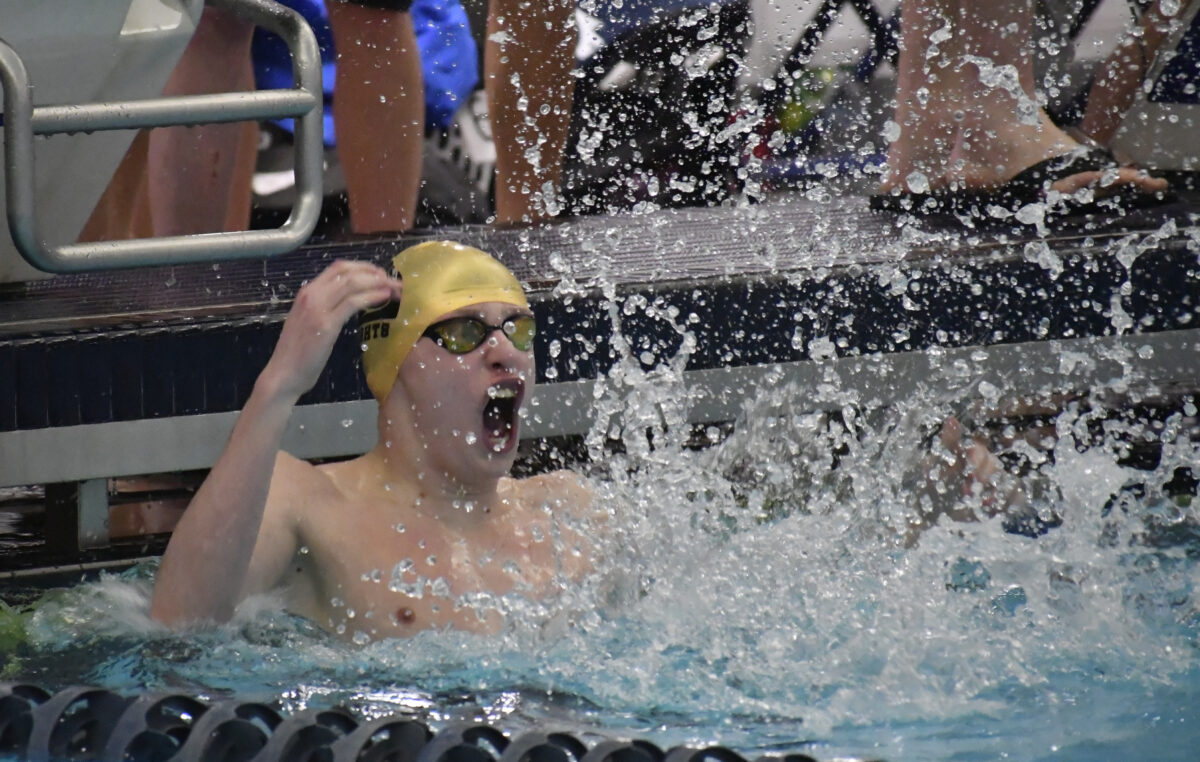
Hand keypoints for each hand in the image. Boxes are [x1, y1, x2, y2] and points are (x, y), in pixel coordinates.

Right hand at [260, 260, 401, 400]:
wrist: (283, 374)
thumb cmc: (297, 353)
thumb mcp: (310, 321)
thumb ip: (326, 307)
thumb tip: (349, 300)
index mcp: (307, 292)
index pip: (338, 267)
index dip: (363, 266)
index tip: (380, 274)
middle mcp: (311, 294)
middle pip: (347, 271)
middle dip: (374, 272)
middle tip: (391, 281)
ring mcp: (317, 308)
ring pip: (352, 283)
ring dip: (377, 283)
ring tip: (394, 288)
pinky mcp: (326, 324)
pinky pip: (353, 302)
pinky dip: (372, 296)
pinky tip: (385, 297)